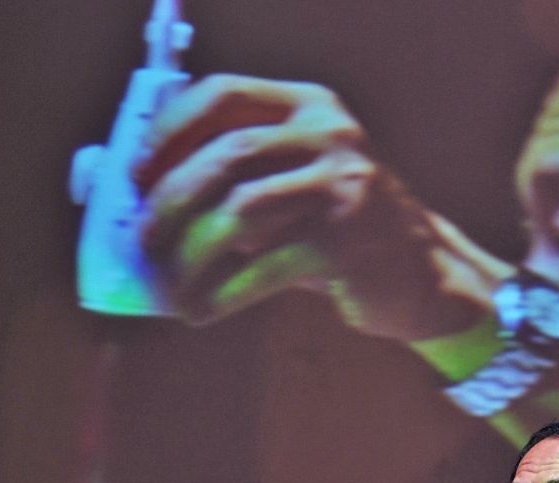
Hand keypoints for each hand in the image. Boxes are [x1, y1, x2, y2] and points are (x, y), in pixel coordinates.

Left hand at [133, 75, 482, 337]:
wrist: (423, 277)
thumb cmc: (337, 233)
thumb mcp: (292, 188)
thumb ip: (233, 180)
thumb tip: (137, 200)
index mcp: (310, 107)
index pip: (223, 95)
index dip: (168, 131)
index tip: (135, 174)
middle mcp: (331, 136)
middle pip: (226, 154)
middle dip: (171, 201)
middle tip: (142, 241)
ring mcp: (344, 187)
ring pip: (239, 212)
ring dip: (191, 255)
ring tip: (170, 289)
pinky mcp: (347, 243)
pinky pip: (264, 267)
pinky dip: (223, 293)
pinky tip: (202, 311)